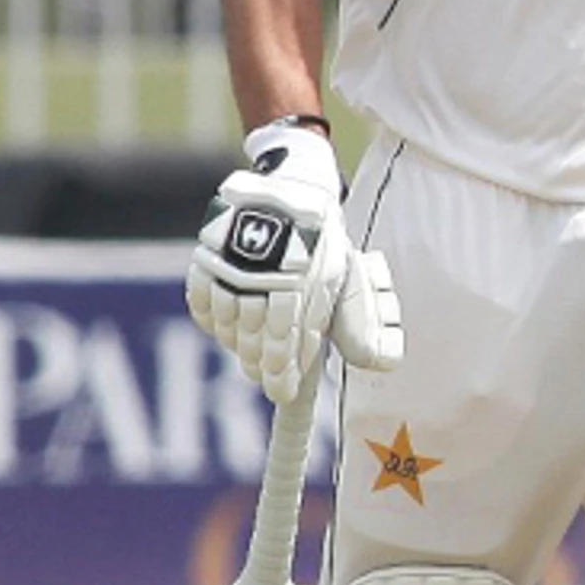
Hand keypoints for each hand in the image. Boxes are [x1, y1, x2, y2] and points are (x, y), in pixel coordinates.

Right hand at [186, 121, 403, 401]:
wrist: (289, 191)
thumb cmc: (322, 242)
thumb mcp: (347, 279)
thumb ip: (359, 324)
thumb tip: (381, 365)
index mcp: (306, 284)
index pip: (290, 341)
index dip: (284, 373)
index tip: (282, 393)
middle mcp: (268, 279)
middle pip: (258, 337)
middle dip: (262, 364)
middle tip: (264, 380)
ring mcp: (233, 268)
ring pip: (231, 322)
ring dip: (239, 346)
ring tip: (248, 361)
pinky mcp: (208, 256)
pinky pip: (202, 299)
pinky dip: (211, 319)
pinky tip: (222, 331)